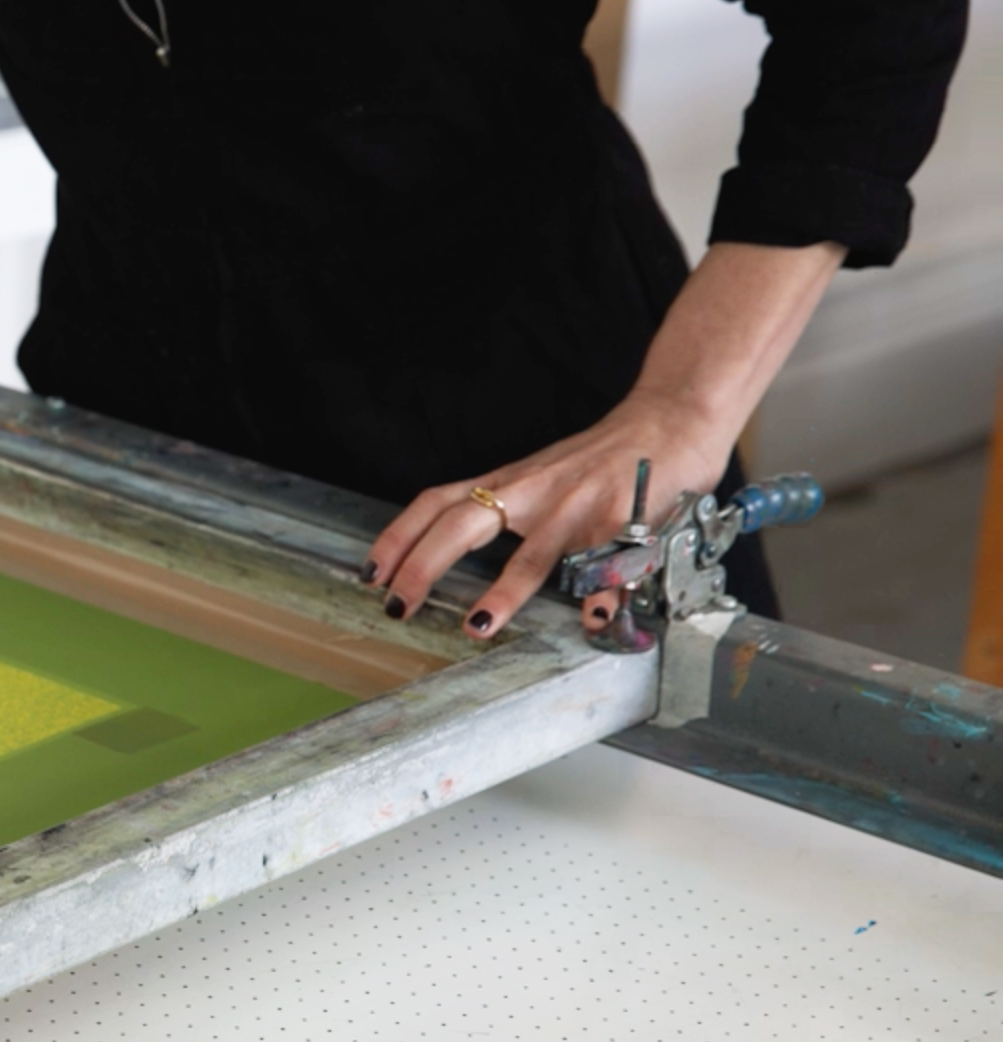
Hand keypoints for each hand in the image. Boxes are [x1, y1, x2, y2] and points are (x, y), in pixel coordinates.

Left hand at [366, 239, 843, 639]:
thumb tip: (450, 550)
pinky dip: (603, 591)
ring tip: (477, 625)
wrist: (671, 416)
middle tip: (398, 606)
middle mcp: (534, 491)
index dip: (399, 536)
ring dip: (504, 590)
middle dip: (424, 564)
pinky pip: (610, 560)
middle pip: (463, 522)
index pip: (436, 502)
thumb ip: (503, 510)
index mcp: (509, 483)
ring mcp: (578, 504)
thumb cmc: (601, 459)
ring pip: (534, 549)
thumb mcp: (538, 478)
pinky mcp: (624, 515)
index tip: (371, 573)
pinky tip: (594, 620)